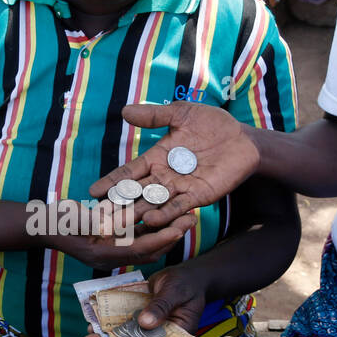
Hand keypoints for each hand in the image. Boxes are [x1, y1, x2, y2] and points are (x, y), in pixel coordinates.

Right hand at [49, 200, 196, 270]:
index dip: (159, 239)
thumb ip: (90, 222)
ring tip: (187, 214)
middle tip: (192, 219)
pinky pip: (139, 235)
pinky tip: (168, 211)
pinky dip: (154, 225)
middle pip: (148, 248)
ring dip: (167, 228)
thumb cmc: (54, 221)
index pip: (138, 249)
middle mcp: (111, 255)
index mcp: (102, 254)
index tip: (179, 229)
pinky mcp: (114, 240)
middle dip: (171, 234)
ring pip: (147, 241)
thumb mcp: (71, 219)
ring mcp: (113, 249)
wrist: (42, 224)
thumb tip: (106, 225)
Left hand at [79, 265, 205, 336]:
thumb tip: (145, 323)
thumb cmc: (186, 284)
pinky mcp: (136, 318)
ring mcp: (146, 328)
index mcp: (176, 336)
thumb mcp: (175, 292)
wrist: (184, 276)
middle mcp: (159, 336)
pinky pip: (121, 325)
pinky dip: (107, 326)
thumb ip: (161, 306)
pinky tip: (92, 326)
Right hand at [89, 101, 260, 229]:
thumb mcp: (181, 114)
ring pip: (154, 203)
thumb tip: (125, 111)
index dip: (112, 182)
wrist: (244, 139)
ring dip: (137, 214)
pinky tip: (151, 220)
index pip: (130, 172)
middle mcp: (165, 175)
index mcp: (157, 157)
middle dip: (118, 205)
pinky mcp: (199, 195)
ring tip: (119, 224)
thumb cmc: (213, 124)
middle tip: (98, 217)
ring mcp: (181, 187)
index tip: (93, 192)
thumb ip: (155, 116)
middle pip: (137, 193)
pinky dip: (166, 213)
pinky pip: (179, 206)